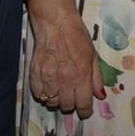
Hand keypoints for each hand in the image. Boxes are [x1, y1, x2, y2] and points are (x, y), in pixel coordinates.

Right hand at [27, 0, 104, 116]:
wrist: (55, 23)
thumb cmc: (77, 37)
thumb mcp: (93, 56)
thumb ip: (96, 78)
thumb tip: (100, 96)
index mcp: (81, 76)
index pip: (83, 105)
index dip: (85, 111)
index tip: (85, 111)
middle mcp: (64, 81)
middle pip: (66, 106)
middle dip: (72, 104)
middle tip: (73, 96)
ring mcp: (47, 79)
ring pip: (51, 103)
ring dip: (57, 100)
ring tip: (60, 90)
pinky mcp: (34, 74)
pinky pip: (38, 94)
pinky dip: (43, 94)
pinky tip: (48, 86)